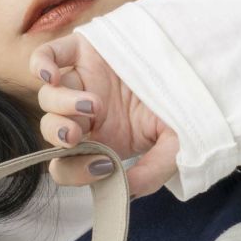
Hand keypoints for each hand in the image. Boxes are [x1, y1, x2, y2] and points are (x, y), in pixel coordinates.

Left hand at [27, 31, 179, 198]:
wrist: (198, 66)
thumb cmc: (185, 108)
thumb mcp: (175, 149)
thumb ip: (151, 173)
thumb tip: (125, 189)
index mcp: (102, 140)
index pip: (66, 164)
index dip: (75, 171)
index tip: (103, 166)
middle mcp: (86, 113)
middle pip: (52, 129)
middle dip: (60, 135)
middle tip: (77, 135)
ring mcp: (83, 80)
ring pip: (49, 97)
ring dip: (62, 105)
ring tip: (93, 104)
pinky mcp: (84, 51)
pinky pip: (47, 55)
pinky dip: (42, 66)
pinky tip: (52, 76)